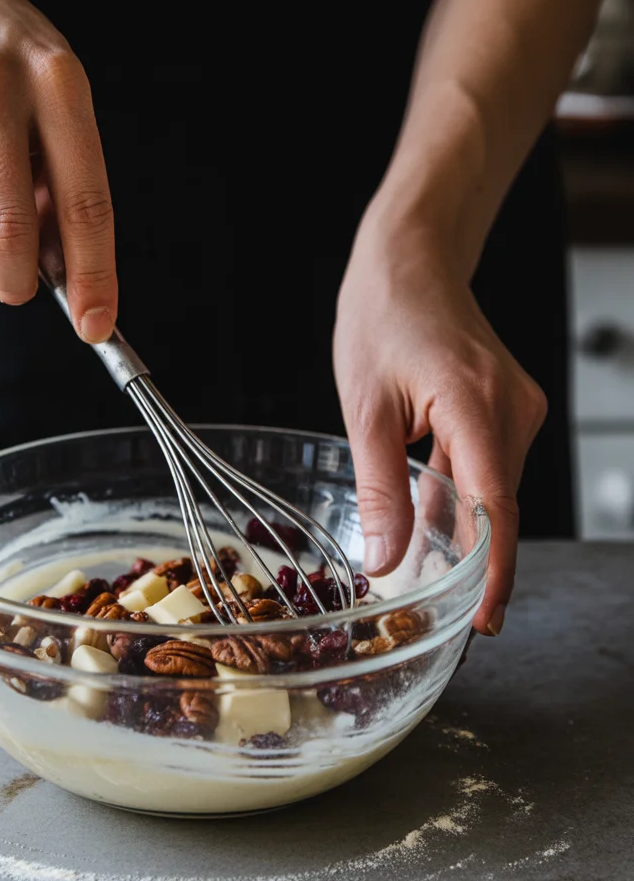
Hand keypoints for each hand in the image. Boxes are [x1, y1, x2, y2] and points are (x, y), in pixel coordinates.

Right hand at [0, 0, 115, 337]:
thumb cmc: (2, 59)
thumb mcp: (53, 95)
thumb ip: (63, 179)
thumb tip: (65, 274)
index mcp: (58, 81)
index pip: (85, 201)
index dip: (93, 275)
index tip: (95, 326)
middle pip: (7, 232)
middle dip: (15, 283)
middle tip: (16, 288)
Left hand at [333, 222, 546, 636]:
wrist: (410, 261)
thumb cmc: (382, 317)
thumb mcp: (364, 408)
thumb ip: (379, 488)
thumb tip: (385, 561)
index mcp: (476, 402)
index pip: (496, 506)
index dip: (492, 570)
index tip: (483, 618)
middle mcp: (511, 408)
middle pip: (498, 506)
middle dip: (470, 563)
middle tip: (434, 612)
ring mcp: (515, 408)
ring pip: (493, 492)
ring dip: (461, 533)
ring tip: (423, 576)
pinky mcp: (507, 410)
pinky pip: (487, 470)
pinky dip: (460, 501)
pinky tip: (429, 527)